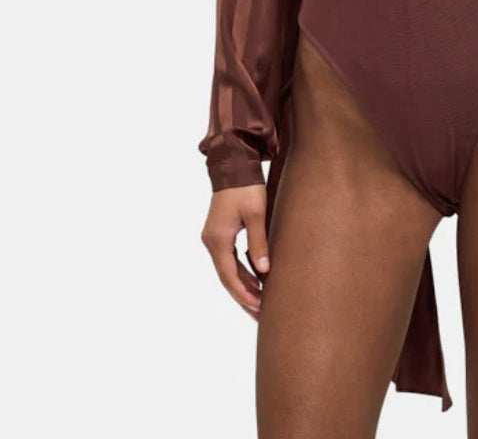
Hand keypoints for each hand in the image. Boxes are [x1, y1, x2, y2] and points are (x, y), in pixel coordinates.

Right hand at [201, 184, 269, 319]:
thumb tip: (264, 270)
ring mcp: (213, 237)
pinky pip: (228, 259)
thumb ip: (259, 243)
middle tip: (260, 314)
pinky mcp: (219, 232)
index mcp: (218, 239)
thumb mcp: (256, 214)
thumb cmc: (246, 187)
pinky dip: (240, 271)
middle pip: (227, 277)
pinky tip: (254, 280)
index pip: (230, 276)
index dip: (244, 294)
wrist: (232, 164)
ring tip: (259, 303)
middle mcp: (211, 241)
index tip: (259, 308)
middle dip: (243, 296)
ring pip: (227, 269)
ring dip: (242, 285)